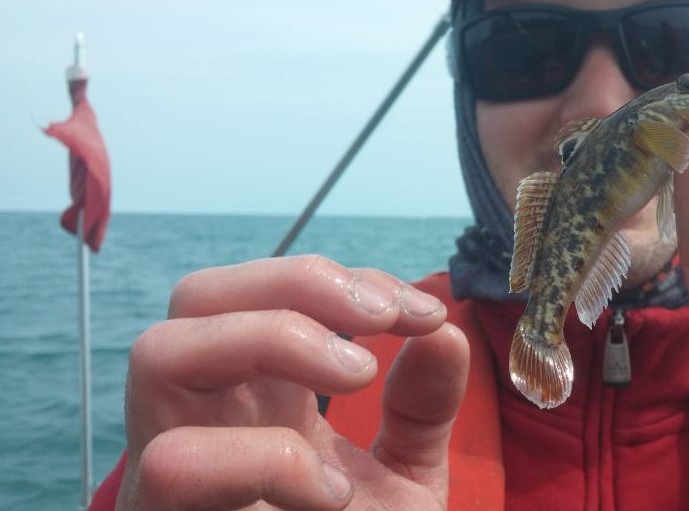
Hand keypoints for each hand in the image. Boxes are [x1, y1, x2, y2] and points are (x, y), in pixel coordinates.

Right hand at [117, 255, 468, 509]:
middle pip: (197, 294)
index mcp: (262, 397)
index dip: (345, 281)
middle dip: (295, 282)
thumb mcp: (404, 481)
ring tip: (356, 374)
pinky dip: (267, 458)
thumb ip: (423, 408)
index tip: (425, 314)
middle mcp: (209, 417)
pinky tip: (331, 493)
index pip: (268, 293)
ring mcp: (175, 468)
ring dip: (272, 338)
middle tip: (380, 320)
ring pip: (159, 352)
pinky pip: (179, 462)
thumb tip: (446, 333)